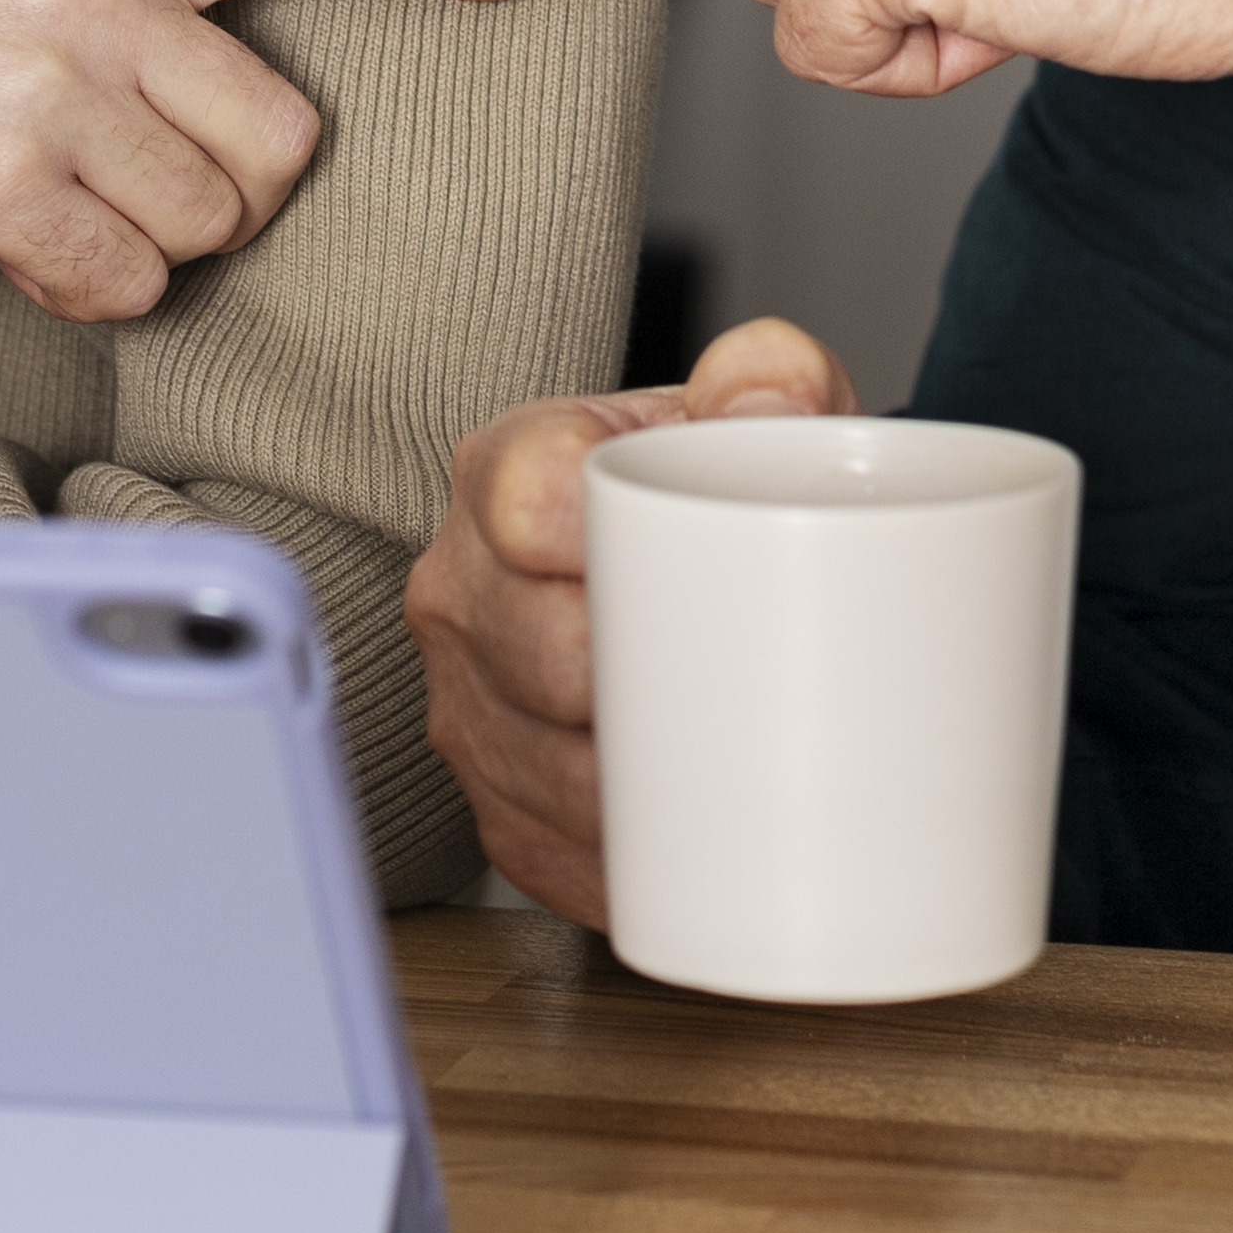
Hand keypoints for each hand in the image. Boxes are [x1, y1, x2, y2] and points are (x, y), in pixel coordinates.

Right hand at [0, 0, 562, 325]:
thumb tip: (207, 70)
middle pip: (280, 141)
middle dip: (226, 186)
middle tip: (131, 174)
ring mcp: (57, 89)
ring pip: (208, 224)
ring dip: (144, 240)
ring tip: (39, 193)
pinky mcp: (5, 186)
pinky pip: (124, 280)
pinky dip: (82, 285)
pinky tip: (7, 238)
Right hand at [408, 316, 860, 927]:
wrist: (675, 570)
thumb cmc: (706, 493)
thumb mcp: (752, 409)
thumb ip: (774, 374)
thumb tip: (772, 398)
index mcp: (503, 470)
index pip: (530, 501)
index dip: (613, 544)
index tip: (703, 569)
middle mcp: (459, 590)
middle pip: (547, 658)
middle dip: (657, 682)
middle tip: (766, 683)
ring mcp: (465, 707)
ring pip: (551, 773)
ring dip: (650, 787)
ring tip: (749, 768)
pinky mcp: (494, 808)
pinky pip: (557, 852)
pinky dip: (638, 858)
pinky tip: (701, 839)